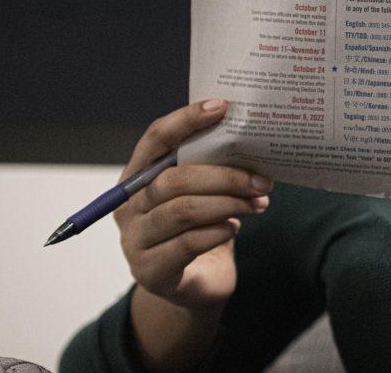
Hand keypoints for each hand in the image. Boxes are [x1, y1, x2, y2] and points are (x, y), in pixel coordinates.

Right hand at [115, 99, 271, 310]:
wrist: (198, 283)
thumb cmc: (203, 226)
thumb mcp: (204, 191)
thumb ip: (212, 164)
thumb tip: (251, 133)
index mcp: (138, 177)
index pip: (155, 139)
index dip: (186, 120)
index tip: (222, 106)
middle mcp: (129, 207)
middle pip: (174, 179)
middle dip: (224, 177)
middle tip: (261, 181)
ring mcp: (134, 241)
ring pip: (182, 211)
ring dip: (228, 203)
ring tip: (258, 203)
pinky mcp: (150, 272)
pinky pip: (188, 243)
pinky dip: (219, 230)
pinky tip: (236, 226)